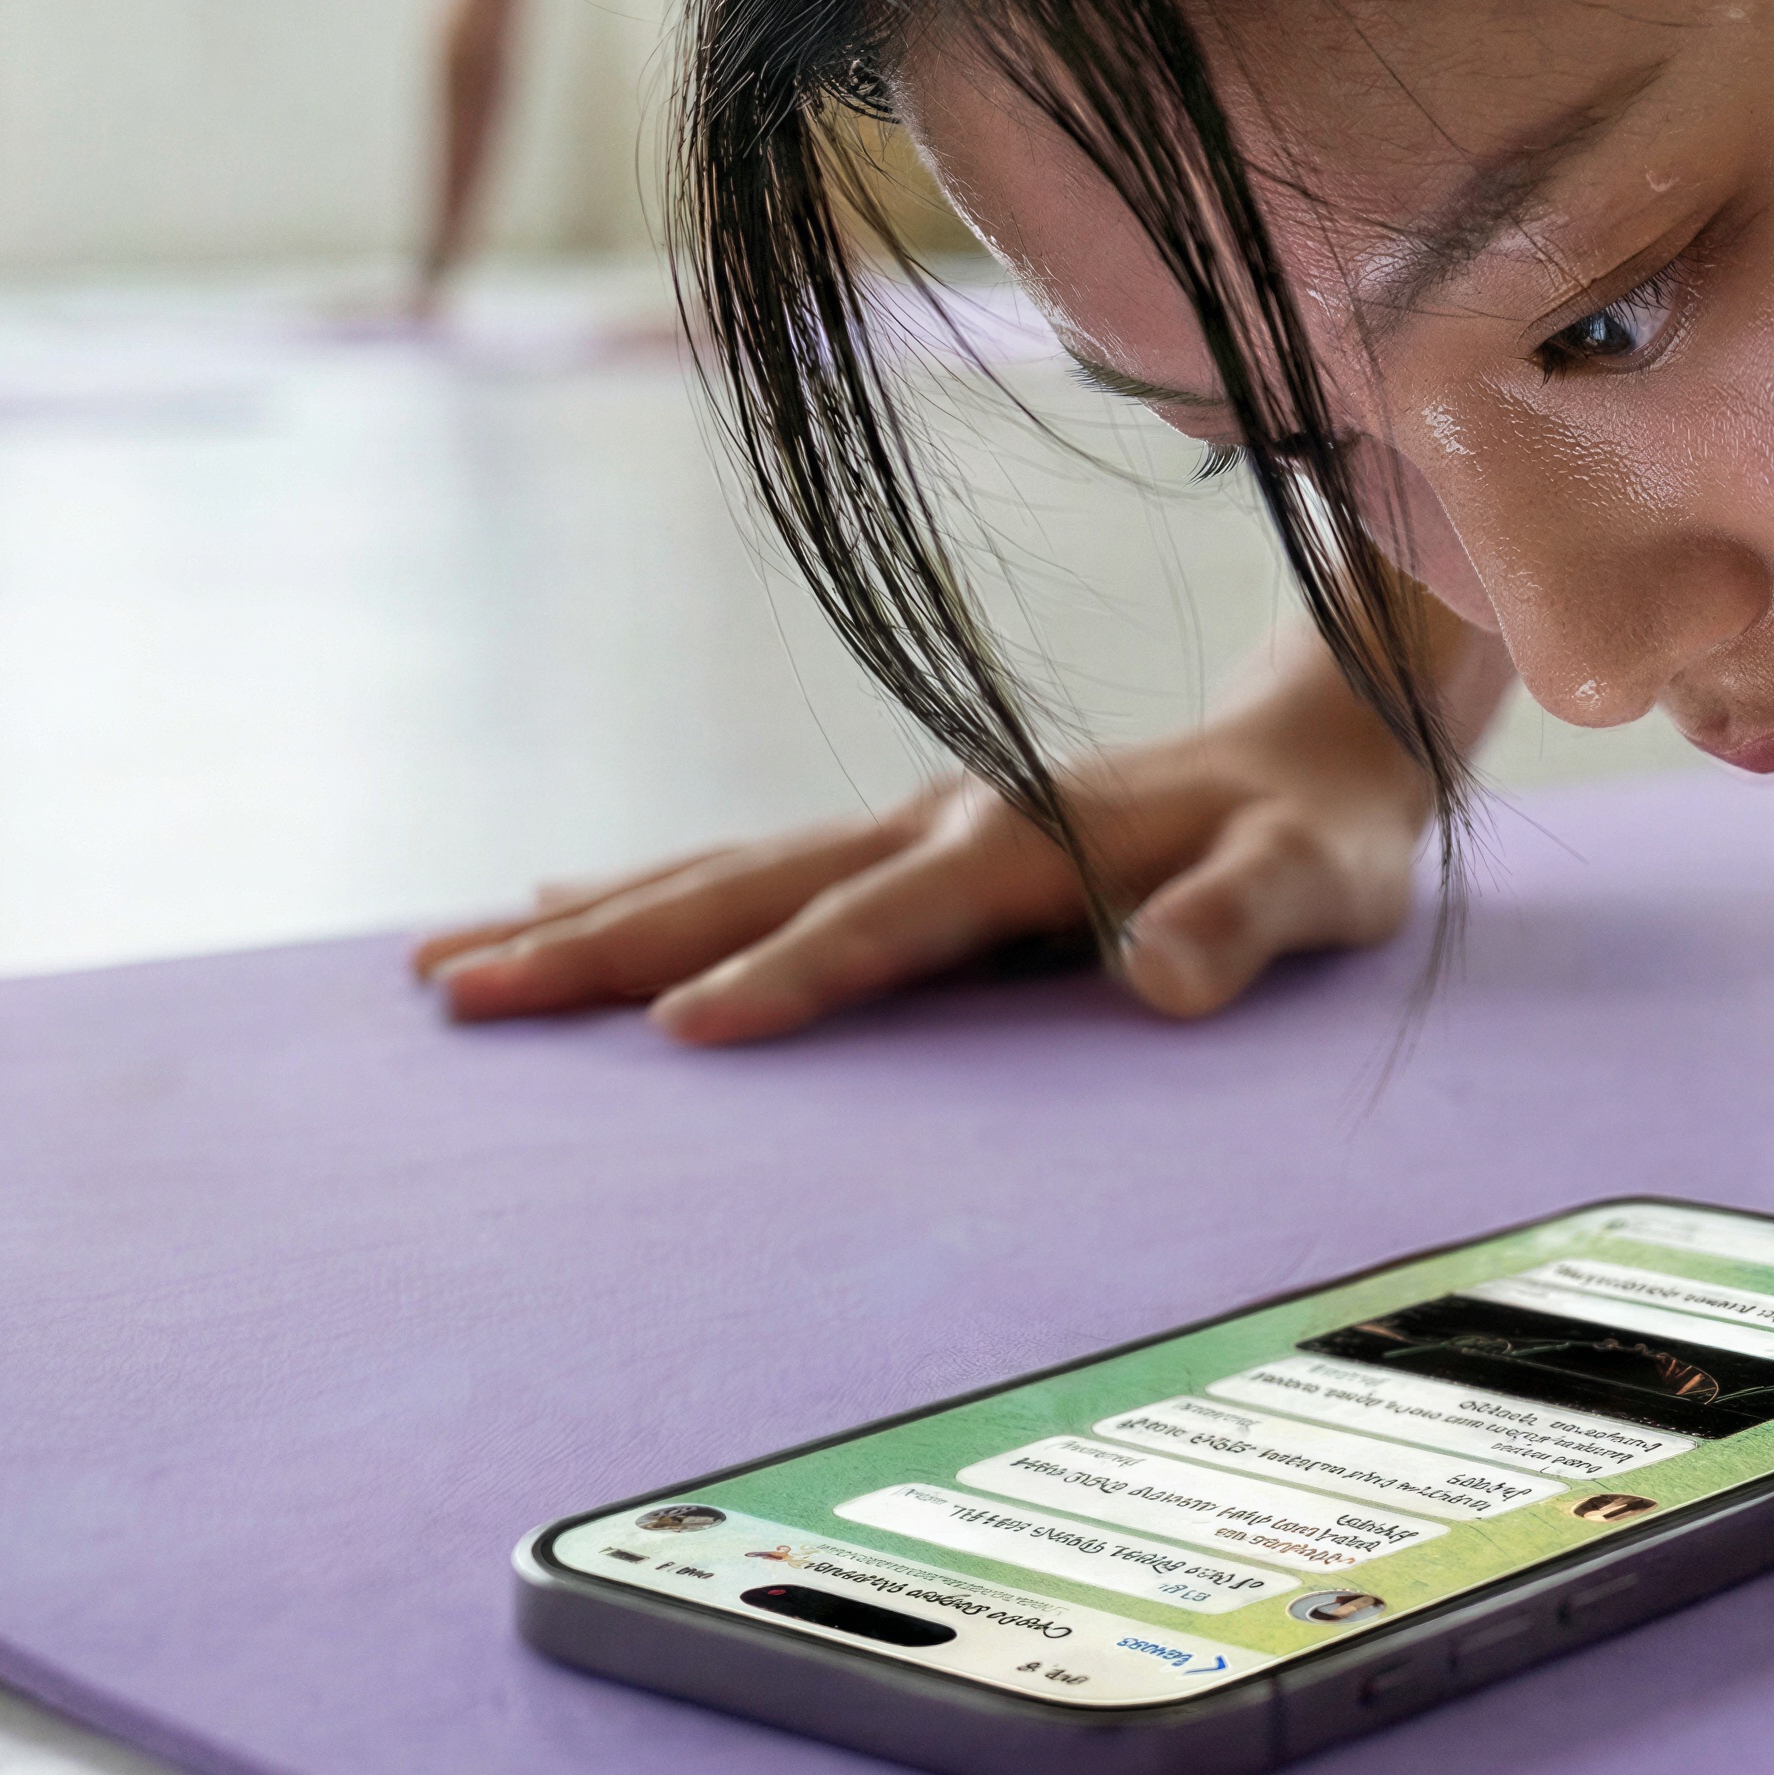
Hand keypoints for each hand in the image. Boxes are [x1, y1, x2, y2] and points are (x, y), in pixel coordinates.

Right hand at [412, 670, 1442, 1043]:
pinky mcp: (903, 842)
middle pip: (741, 885)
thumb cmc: (1320, 834)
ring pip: (716, 870)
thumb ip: (1241, 922)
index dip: (786, 974)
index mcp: (1021, 841)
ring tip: (447, 961)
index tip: (677, 1033)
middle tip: (454, 991)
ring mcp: (910, 823)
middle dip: (598, 941)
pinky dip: (643, 891)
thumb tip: (1160, 975)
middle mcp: (939, 820)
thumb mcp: (1313, 880)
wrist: (1326, 741)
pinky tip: (556, 905)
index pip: (882, 923)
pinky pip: (745, 870)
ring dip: (584, 915)